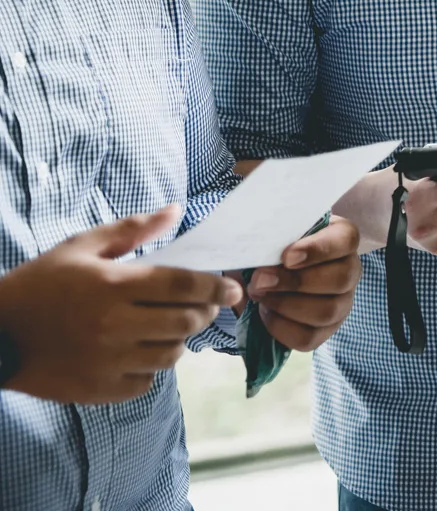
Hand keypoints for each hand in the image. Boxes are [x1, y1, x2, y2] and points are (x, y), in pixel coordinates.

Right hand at [0, 206, 242, 404]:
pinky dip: (151, 368)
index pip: (183, 285)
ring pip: (171, 354)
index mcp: (113, 286)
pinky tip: (139, 351)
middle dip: (203, 311)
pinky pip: (146, 381)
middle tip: (202, 305)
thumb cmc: (39, 285)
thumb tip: (175, 211)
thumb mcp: (81, 247)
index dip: (216, 286)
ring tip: (168, 327)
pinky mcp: (98, 390)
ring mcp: (106, 361)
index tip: (233, 287)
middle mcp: (114, 325)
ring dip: (178, 339)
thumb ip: (132, 229)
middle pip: (185, 321)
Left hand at [245, 217, 362, 350]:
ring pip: (326, 311)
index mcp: (342, 238)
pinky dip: (281, 327)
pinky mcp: (326, 330)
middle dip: (295, 282)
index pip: (346, 240)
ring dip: (285, 305)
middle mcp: (350, 270)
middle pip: (340, 279)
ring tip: (261, 296)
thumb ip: (268, 242)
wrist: (265, 273)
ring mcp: (342, 303)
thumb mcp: (271, 236)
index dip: (319, 249)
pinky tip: (266, 312)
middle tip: (260, 280)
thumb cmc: (274, 247)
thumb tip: (257, 264)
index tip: (286, 257)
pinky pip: (309, 337)